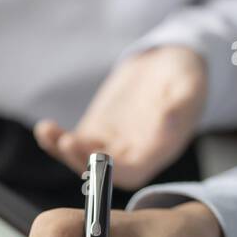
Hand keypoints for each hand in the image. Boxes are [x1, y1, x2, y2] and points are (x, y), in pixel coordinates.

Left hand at [34, 46, 207, 189]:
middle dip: (81, 159)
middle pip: (101, 171)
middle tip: (67, 141)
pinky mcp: (94, 132)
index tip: (99, 158)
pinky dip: (56, 140)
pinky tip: (45, 128)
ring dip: (63, 150)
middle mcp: (131, 154)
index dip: (114, 171)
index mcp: (157, 151)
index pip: (132, 173)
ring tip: (48, 131)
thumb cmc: (185, 75)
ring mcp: (110, 144)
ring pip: (82, 158)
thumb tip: (169, 119)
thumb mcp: (190, 84)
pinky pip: (72, 142)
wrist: (167, 63)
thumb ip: (182, 103)